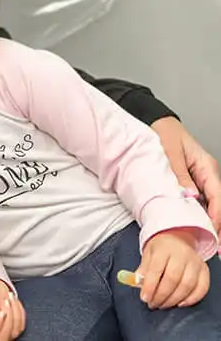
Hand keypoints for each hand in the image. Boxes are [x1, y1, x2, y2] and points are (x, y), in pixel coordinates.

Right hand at [0, 274, 24, 340]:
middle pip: (1, 339)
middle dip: (7, 320)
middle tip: (5, 301)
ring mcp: (0, 334)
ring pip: (13, 332)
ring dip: (13, 312)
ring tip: (7, 297)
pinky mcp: (11, 331)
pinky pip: (20, 325)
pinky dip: (18, 311)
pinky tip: (11, 301)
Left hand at [139, 229, 209, 308]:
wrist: (178, 239)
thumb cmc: (161, 248)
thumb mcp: (148, 253)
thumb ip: (143, 268)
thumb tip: (138, 283)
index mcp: (164, 248)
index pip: (156, 269)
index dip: (150, 285)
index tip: (144, 298)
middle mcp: (181, 254)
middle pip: (172, 278)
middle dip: (161, 295)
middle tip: (153, 304)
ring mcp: (195, 262)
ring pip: (187, 285)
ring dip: (174, 299)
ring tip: (163, 304)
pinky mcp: (204, 270)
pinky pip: (201, 288)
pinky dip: (191, 299)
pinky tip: (179, 303)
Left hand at [152, 117, 220, 231]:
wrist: (154, 121)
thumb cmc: (164, 132)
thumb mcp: (170, 151)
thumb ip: (179, 173)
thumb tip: (189, 195)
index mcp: (206, 166)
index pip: (218, 196)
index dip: (218, 217)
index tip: (213, 232)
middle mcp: (206, 174)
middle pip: (218, 204)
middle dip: (218, 226)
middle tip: (215, 247)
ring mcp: (199, 179)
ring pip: (209, 205)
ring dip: (208, 222)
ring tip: (205, 242)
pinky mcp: (189, 182)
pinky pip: (198, 200)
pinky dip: (197, 213)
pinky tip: (192, 226)